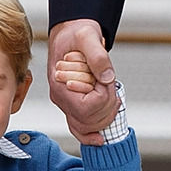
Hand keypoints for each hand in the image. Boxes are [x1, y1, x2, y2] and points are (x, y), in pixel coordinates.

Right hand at [48, 19, 119, 144]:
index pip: (86, 107)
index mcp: (59, 83)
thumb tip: (107, 77)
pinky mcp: (73, 104)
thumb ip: (97, 56)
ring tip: (111, 92)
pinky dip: (90, 135)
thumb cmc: (76, 33)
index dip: (103, 96)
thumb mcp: (87, 36)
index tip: (106, 79)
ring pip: (88, 126)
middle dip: (107, 105)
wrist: (71, 32)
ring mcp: (66, 103)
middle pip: (89, 120)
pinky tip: (100, 138)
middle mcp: (60, 97)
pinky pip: (79, 128)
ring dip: (106, 113)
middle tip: (110, 83)